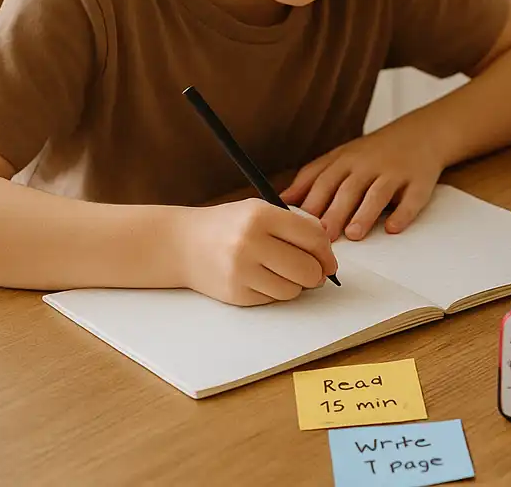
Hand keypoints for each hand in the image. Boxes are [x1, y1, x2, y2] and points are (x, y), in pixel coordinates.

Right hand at [174, 198, 339, 306]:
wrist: (181, 244)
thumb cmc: (229, 225)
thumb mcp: (260, 210)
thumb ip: (297, 225)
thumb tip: (328, 249)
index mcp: (261, 215)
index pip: (313, 238)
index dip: (327, 253)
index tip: (329, 261)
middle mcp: (250, 242)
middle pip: (307, 269)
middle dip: (316, 274)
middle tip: (314, 272)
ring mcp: (240, 270)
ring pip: (292, 290)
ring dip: (295, 285)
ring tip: (284, 273)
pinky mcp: (234, 294)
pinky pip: (272, 300)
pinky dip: (275, 292)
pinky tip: (262, 279)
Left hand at [281, 128, 442, 241]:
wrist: (423, 133)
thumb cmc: (374, 152)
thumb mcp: (340, 158)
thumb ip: (312, 179)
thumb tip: (276, 203)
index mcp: (345, 160)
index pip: (322, 181)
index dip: (308, 204)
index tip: (295, 226)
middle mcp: (368, 165)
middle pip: (347, 189)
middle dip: (333, 212)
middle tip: (321, 238)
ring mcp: (395, 172)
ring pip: (377, 193)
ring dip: (364, 213)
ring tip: (353, 234)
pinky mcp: (419, 182)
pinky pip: (411, 199)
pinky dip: (403, 214)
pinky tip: (393, 228)